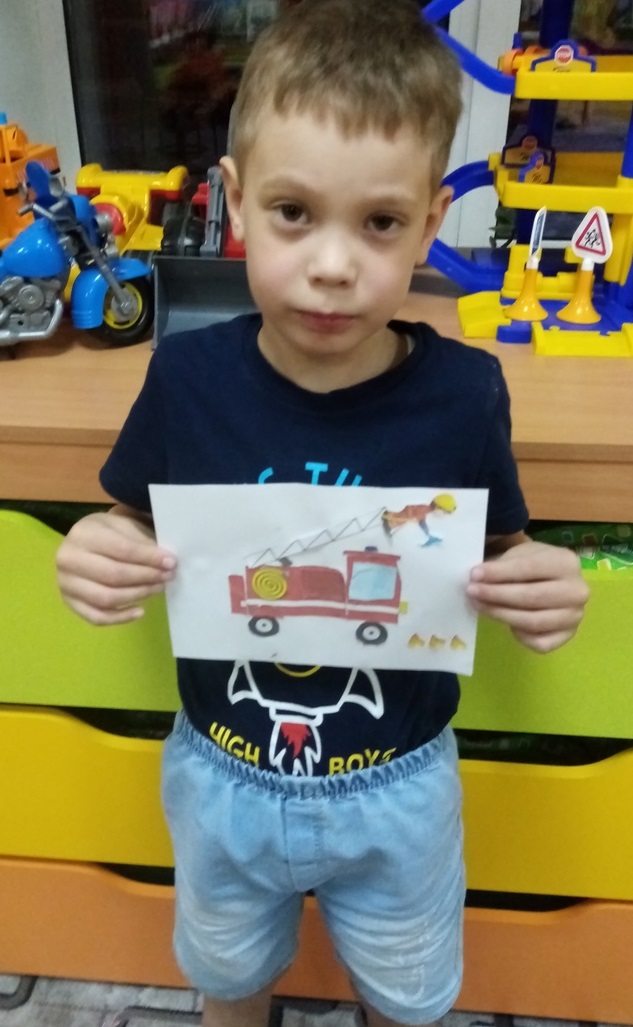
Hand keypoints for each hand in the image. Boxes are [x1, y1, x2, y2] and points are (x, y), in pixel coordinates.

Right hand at [56, 504, 175, 625]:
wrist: (87, 541)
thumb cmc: (111, 533)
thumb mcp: (126, 527)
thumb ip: (143, 544)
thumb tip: (167, 563)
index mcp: (84, 534)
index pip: (122, 549)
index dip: (149, 558)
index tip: (171, 563)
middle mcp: (68, 558)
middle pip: (113, 575)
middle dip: (146, 577)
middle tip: (167, 577)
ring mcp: (66, 583)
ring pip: (106, 598)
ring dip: (137, 596)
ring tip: (158, 588)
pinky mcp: (69, 602)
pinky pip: (96, 617)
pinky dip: (120, 618)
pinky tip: (140, 611)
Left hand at [466, 540, 588, 652]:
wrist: (550, 579)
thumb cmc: (530, 565)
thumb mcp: (517, 555)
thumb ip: (501, 566)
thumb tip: (477, 579)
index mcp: (566, 563)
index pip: (529, 568)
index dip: (499, 573)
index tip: (474, 575)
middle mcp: (577, 591)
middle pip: (532, 597)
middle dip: (497, 595)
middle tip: (472, 592)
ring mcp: (575, 616)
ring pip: (533, 622)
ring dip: (501, 615)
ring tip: (479, 606)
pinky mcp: (568, 636)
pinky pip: (540, 643)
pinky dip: (520, 636)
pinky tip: (507, 624)